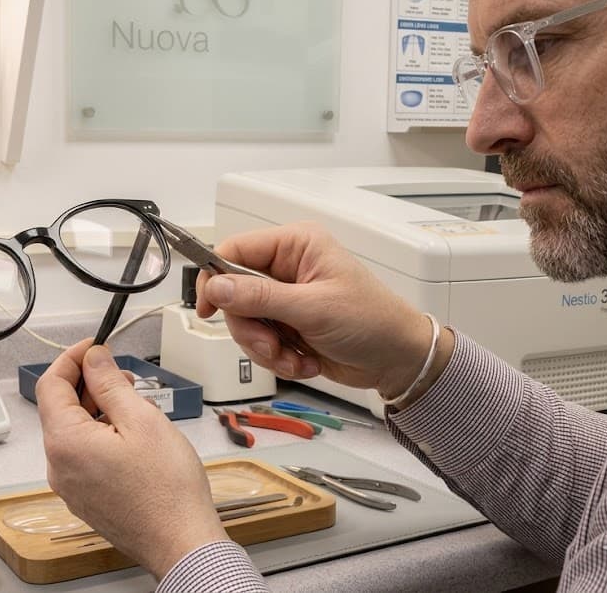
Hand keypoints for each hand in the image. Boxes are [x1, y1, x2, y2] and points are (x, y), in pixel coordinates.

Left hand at [36, 340, 227, 577]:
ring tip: (134, 406)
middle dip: (88, 384)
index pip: (50, 384)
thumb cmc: (167, 488)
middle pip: (60, 408)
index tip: (95, 346)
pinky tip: (131, 435)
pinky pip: (83, 455)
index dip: (71, 358)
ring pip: (73, 432)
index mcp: (65, 442)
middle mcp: (58, 466)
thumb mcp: (141, 419)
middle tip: (123, 376)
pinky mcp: (86, 499)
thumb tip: (92, 358)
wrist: (181, 543)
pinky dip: (100, 435)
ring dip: (97, 410)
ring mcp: (70, 486)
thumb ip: (110, 384)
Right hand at [196, 222, 451, 399]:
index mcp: (295, 245)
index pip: (235, 250)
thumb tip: (216, 286)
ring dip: (266, 348)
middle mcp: (286, 267)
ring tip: (295, 358)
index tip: (208, 308)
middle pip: (234, 293)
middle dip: (250, 328)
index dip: (215, 278)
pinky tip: (303, 361)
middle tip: (272, 345)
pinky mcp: (286, 324)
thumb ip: (261, 297)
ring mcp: (285, 297)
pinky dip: (277, 358)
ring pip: (244, 322)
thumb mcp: (314, 308)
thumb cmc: (371, 321)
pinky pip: (259, 341)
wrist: (397, 359)